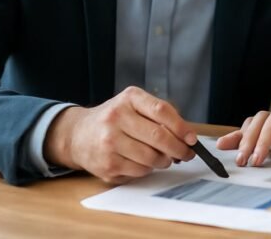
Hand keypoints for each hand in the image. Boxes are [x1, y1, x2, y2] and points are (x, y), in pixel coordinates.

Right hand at [44, 86, 196, 183]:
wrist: (78, 135)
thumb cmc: (114, 120)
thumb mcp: (133, 106)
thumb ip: (159, 116)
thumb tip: (186, 137)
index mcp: (128, 98)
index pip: (161, 110)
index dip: (181, 127)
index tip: (192, 139)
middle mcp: (116, 117)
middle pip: (159, 136)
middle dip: (178, 149)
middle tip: (186, 154)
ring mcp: (109, 142)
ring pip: (151, 157)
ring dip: (164, 161)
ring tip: (163, 157)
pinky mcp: (106, 164)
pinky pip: (139, 171)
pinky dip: (147, 169)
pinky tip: (142, 162)